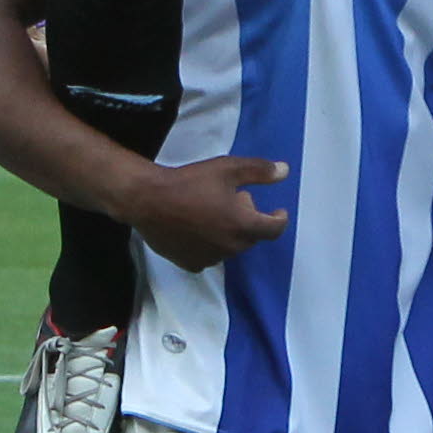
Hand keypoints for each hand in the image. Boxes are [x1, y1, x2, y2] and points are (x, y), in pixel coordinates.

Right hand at [125, 152, 291, 273]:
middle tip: (236, 200)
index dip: (279, 219)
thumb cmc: (190, 182)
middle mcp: (231, 247)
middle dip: (249, 220)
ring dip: (230, 233)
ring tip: (214, 212)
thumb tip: (285, 171)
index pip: (274, 229)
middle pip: (251, 237)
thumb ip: (259, 171)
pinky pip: (210, 256)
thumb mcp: (228, 168)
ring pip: (230, 247)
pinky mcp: (191, 263)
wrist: (148, 200)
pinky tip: (198, 229)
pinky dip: (211, 244)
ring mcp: (210, 259)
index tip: (278, 211)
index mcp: (243, 225)